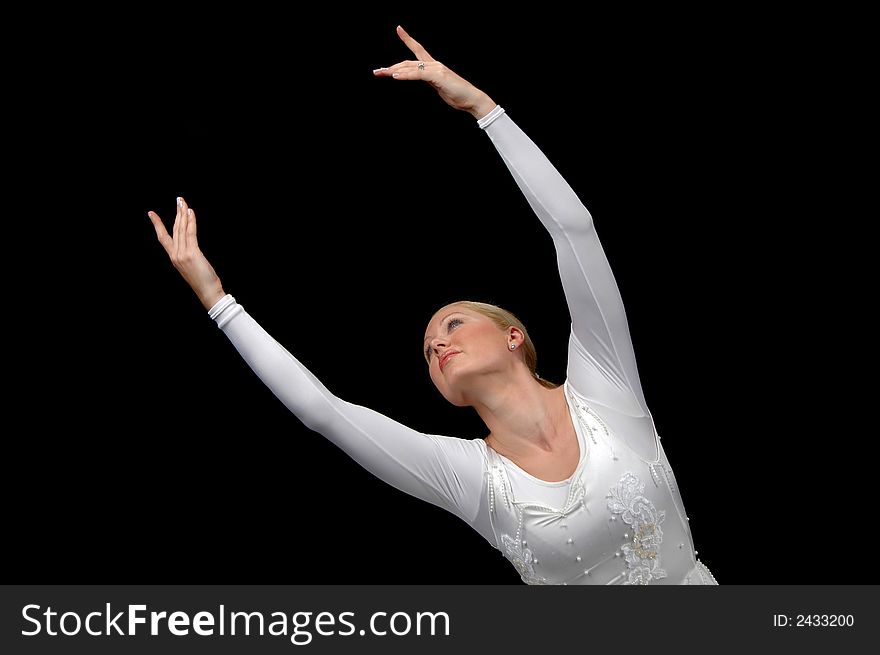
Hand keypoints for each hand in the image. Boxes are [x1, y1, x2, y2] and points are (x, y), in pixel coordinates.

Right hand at [148, 197, 224, 310]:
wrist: (207, 292)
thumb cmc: (202, 280)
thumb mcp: (191, 265)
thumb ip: (188, 253)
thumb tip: (189, 240)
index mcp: (173, 257)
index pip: (163, 237)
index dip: (157, 224)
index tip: (151, 213)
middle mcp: (175, 255)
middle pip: (174, 229)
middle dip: (176, 213)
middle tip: (178, 200)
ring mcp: (182, 254)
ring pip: (181, 229)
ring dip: (183, 214)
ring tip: (183, 202)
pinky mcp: (192, 253)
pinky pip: (190, 233)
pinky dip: (191, 222)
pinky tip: (191, 212)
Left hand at [373, 25, 495, 119]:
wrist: (472, 99)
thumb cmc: (458, 95)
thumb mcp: (439, 87)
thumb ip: (430, 81)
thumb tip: (421, 79)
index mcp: (434, 66)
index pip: (418, 50)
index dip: (408, 39)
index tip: (399, 29)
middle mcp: (434, 64)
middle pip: (408, 63)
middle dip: (391, 67)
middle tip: (377, 72)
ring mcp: (436, 69)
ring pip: (410, 68)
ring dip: (393, 71)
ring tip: (381, 74)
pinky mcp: (437, 76)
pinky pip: (417, 74)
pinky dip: (405, 75)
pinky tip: (395, 77)